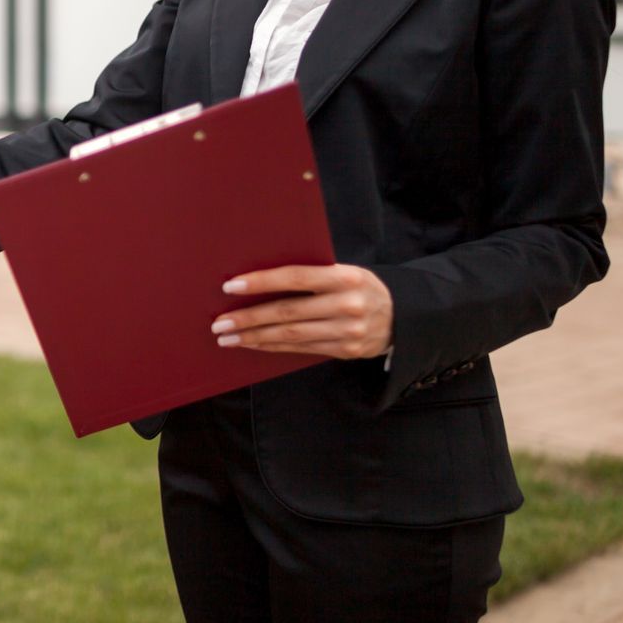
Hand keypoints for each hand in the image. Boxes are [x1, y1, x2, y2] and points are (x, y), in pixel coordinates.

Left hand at [211, 264, 393, 358]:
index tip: (230, 286)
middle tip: (219, 323)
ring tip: (228, 337)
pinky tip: (253, 344)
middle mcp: (348, 305)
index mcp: (345, 277)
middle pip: (288, 312)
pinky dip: (273, 347)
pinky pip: (302, 349)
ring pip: (292, 335)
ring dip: (255, 337)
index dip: (261, 282)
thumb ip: (311, 275)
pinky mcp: (347, 351)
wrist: (403, 316)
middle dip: (248, 318)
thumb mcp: (343, 272)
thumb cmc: (359, 287)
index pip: (295, 277)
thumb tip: (257, 279)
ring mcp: (348, 331)